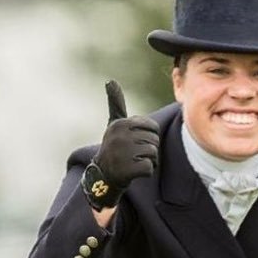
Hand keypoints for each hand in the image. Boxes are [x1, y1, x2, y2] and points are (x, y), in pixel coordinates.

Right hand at [82, 81, 159, 209]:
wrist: (102, 176)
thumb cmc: (113, 148)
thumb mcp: (114, 125)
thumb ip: (116, 104)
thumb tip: (110, 80)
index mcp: (120, 123)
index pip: (153, 127)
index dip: (149, 137)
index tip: (136, 142)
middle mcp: (120, 136)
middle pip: (154, 140)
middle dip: (149, 150)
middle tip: (134, 155)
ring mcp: (123, 153)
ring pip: (153, 153)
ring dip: (148, 161)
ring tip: (134, 162)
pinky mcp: (127, 170)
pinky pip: (150, 168)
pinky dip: (146, 172)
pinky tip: (134, 172)